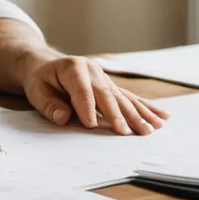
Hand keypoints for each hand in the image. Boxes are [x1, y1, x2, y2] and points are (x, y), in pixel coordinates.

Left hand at [21, 54, 169, 134]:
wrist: (46, 66)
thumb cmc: (41, 80)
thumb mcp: (36, 91)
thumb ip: (49, 104)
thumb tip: (64, 117)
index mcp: (74, 68)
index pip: (83, 91)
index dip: (87, 108)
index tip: (92, 127)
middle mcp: (93, 70)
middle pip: (108, 95)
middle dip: (119, 115)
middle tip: (128, 133)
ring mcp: (105, 77)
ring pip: (123, 98)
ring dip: (139, 114)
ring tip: (151, 129)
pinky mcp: (112, 86)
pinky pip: (131, 98)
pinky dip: (146, 108)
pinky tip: (162, 116)